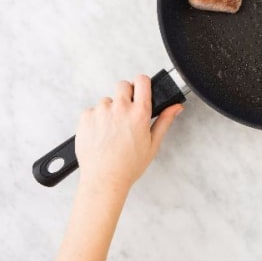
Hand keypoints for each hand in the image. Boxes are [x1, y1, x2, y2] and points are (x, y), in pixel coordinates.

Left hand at [75, 74, 183, 191]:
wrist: (104, 180)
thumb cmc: (128, 166)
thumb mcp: (153, 144)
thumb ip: (165, 121)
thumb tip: (175, 107)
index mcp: (139, 113)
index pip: (142, 81)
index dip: (142, 83)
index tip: (141, 89)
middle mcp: (120, 108)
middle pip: (123, 85)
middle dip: (126, 94)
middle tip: (126, 112)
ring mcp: (101, 112)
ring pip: (107, 100)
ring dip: (110, 110)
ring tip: (112, 130)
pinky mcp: (86, 118)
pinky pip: (92, 111)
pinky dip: (95, 119)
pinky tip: (100, 134)